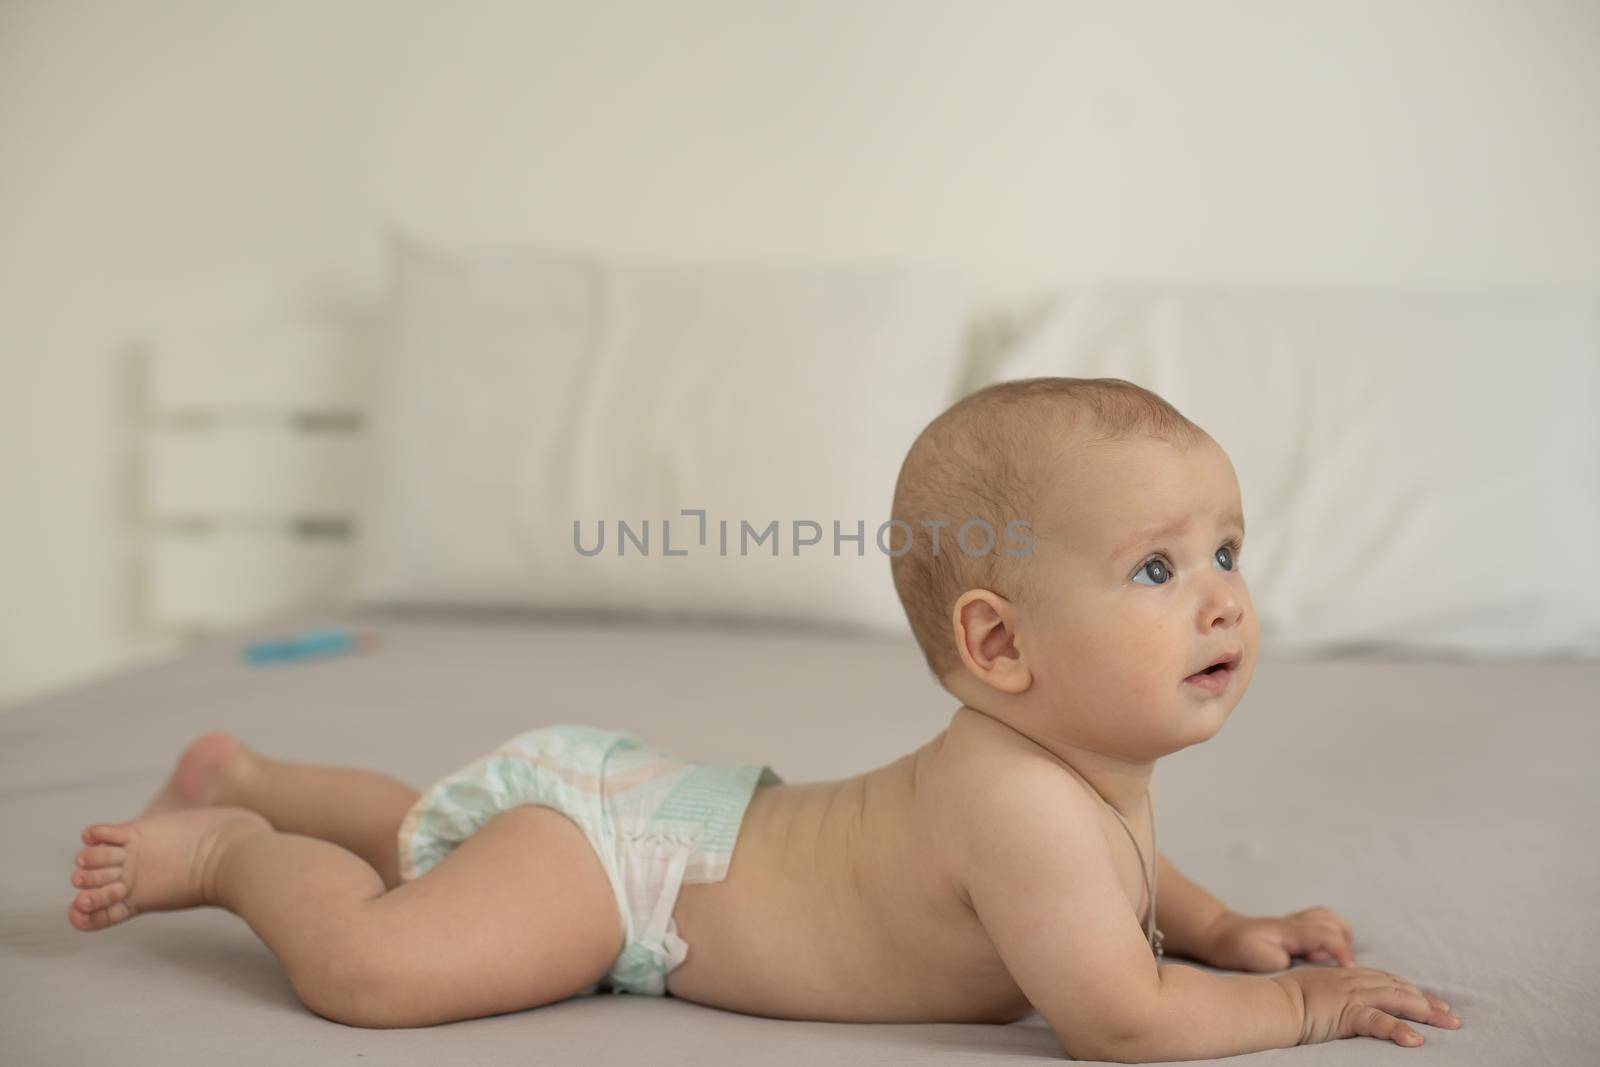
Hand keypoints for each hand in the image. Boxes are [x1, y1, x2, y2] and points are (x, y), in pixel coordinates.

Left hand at [1202, 907, 1356, 971]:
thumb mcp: (1257, 957)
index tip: (1348, 968)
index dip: (1341, 951)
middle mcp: (1295, 922)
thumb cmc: (1238, 949)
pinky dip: (1332, 932)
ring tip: (1333, 956)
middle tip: (1332, 965)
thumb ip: (1281, 960)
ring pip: (1329, 917)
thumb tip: (1298, 961)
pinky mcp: (1294, 925)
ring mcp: (1295, 921)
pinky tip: (1322, 950)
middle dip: (1342, 944)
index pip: (1326, 935)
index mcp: (1289, 931)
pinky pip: (1321, 920)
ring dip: (1339, 935)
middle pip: (1333, 923)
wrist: (1221, 935)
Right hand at [1274, 964, 1461, 1046]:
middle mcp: (1356, 981)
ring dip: (1426, 1013)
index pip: (1390, 982)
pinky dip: (1397, 1030)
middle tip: (1453, 1018)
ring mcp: (1353, 995)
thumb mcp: (1318, 989)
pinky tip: (1414, 1041)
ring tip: (1449, 1025)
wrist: (1272, 1003)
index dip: (1414, 992)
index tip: (1433, 1003)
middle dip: (1429, 1003)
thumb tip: (1346, 1001)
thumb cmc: (1289, 999)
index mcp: (1349, 976)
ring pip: (1398, 1000)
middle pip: (1401, 989)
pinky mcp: (1347, 1012)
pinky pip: (1377, 1021)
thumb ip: (1337, 991)